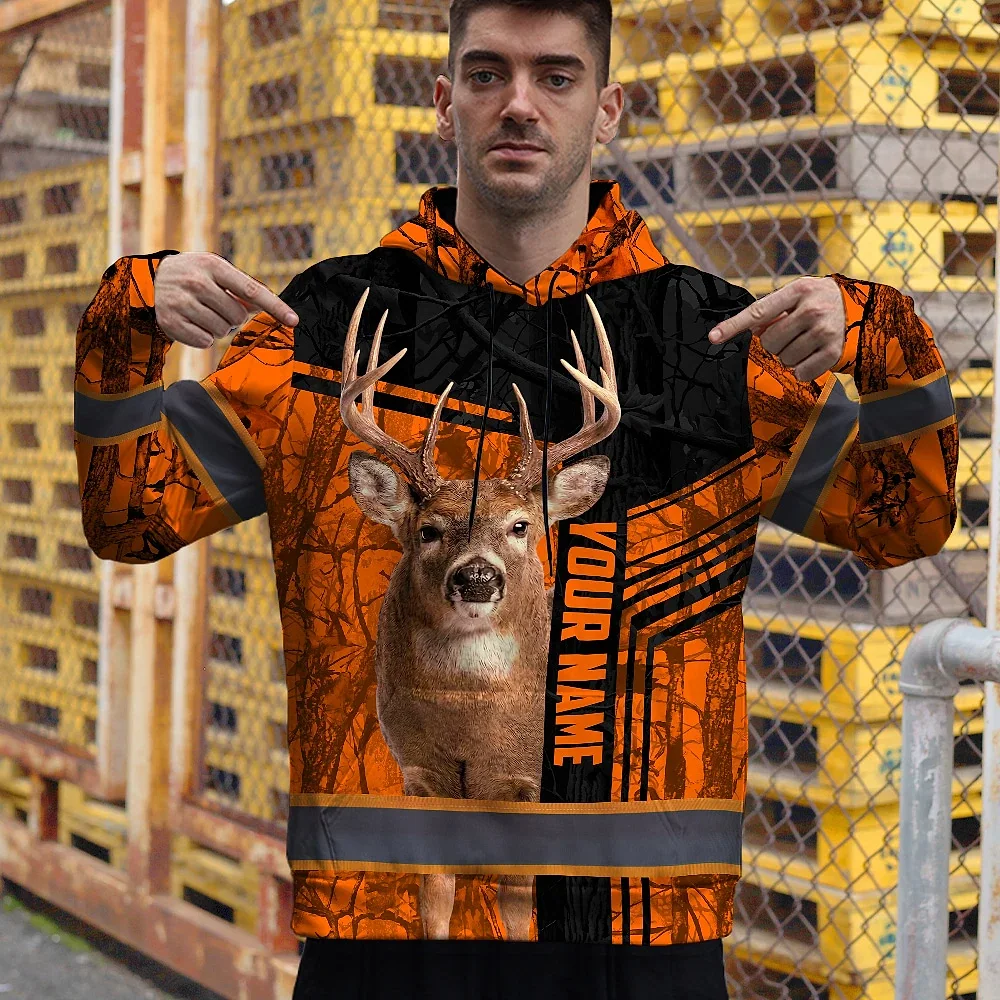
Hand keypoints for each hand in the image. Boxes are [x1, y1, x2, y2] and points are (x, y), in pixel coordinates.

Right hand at [154, 252, 298, 348]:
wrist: (151, 282)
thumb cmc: (194, 276)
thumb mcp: (215, 271)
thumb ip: (241, 288)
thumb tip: (261, 309)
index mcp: (212, 265)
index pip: (251, 289)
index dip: (275, 307)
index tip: (293, 320)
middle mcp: (196, 282)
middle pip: (237, 316)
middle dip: (233, 317)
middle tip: (216, 307)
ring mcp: (181, 302)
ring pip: (221, 331)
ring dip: (218, 328)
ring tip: (202, 313)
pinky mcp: (171, 322)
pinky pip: (204, 342)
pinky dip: (203, 337)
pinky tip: (192, 323)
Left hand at [708, 276, 845, 381]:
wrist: (863, 308)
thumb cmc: (820, 301)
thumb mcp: (798, 295)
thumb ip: (773, 310)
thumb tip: (749, 330)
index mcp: (798, 290)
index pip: (758, 312)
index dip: (733, 326)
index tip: (713, 337)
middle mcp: (812, 309)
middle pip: (768, 342)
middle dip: (775, 343)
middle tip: (791, 334)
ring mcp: (824, 331)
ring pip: (784, 359)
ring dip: (789, 356)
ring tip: (804, 343)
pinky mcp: (833, 352)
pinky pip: (801, 373)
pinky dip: (802, 370)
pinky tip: (813, 356)